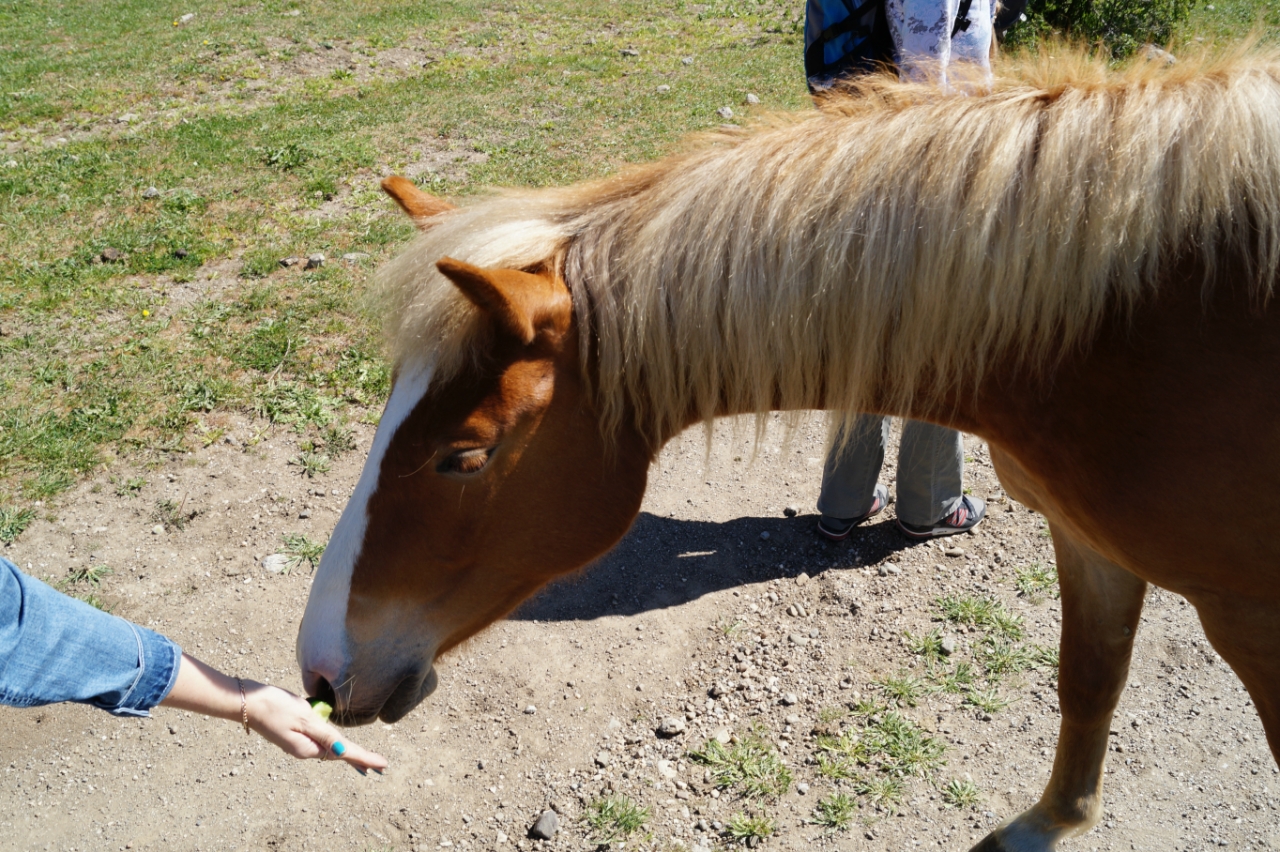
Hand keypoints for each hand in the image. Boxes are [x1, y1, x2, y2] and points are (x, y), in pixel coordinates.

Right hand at [245, 684, 388, 774]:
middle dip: (359, 760)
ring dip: (346, 754)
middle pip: (337, 754)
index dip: (365, 758)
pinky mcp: (292, 734)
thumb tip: (343, 751)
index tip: (384, 766)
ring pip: (328, 748)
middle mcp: (304, 750)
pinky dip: (332, 744)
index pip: (344, 753)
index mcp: (308, 748)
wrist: (246, 702)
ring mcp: (297, 743)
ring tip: (363, 762)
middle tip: (379, 768)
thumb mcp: (304, 719)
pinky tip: (338, 746)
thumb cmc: (276, 706)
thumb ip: (324, 735)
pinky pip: (318, 740)